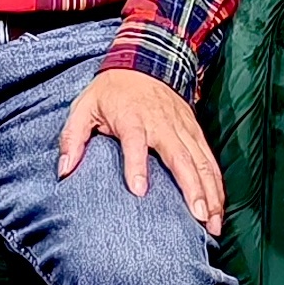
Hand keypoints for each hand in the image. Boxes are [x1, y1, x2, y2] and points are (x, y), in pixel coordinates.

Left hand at [57, 66, 225, 234]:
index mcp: (131, 117)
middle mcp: (161, 123)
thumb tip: (63, 170)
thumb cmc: (111, 91)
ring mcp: (182, 128)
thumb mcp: (85, 106)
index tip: (138, 191)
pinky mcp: (195, 131)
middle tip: (197, 217)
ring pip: (201, 161)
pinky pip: (210, 159)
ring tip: (213, 223)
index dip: (136, 165)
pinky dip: (217, 184)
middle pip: (179, 156)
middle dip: (191, 187)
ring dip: (210, 192)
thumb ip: (72, 137)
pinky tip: (219, 207)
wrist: (145, 61)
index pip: (134, 141)